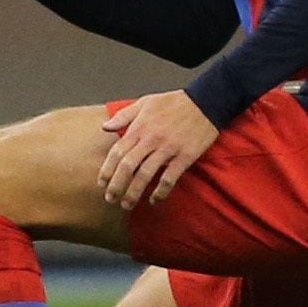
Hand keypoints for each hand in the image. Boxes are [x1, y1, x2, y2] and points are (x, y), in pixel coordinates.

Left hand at [99, 90, 217, 208]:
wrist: (206, 101)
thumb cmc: (174, 102)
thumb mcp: (145, 102)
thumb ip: (123, 115)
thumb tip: (104, 127)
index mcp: (139, 128)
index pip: (117, 152)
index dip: (107, 170)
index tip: (101, 183)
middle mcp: (150, 140)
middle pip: (128, 167)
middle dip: (117, 185)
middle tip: (110, 199)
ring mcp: (168, 149)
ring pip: (146, 174)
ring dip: (134, 192)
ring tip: (127, 204)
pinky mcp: (185, 156)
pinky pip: (170, 177)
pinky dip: (160, 191)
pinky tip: (154, 200)